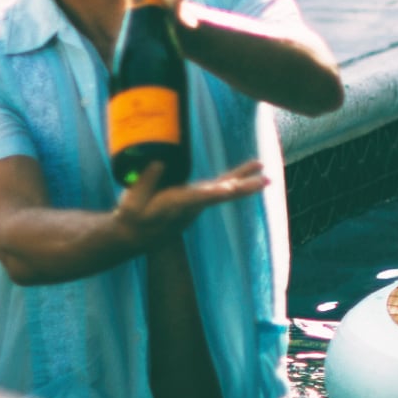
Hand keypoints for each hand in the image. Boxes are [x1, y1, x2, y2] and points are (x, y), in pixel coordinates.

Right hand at [112, 158, 267, 249]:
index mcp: (175, 205)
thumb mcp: (131, 202)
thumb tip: (159, 162)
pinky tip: (248, 171)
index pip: (197, 198)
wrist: (135, 236)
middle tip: (266, 180)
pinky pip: (219, 188)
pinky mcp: (196, 200)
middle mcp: (191, 206)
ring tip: (264, 171)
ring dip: (245, 181)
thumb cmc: (132, 217)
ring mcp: (196, 204)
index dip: (213, 192)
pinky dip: (235, 179)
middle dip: (243, 187)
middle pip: (221, 194)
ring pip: (224, 190)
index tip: (229, 188)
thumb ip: (145, 181)